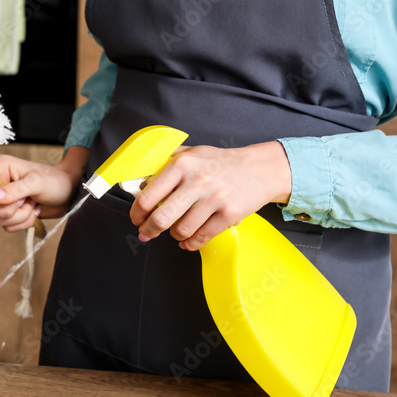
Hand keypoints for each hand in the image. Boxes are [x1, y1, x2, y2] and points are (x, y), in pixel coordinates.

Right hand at [0, 146, 88, 232]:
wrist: (68, 193)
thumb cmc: (55, 181)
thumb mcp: (36, 182)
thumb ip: (14, 190)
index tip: (11, 200)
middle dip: (7, 211)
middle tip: (24, 202)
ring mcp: (2, 200)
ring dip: (19, 217)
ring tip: (33, 205)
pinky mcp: (10, 213)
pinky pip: (6, 227)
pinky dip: (22, 223)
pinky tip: (33, 211)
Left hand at [130, 141, 291, 250]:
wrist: (260, 169)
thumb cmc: (221, 162)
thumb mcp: (191, 154)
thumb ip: (165, 165)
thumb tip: (141, 183)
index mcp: (181, 165)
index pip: (148, 196)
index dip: (137, 213)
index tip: (136, 219)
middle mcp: (197, 181)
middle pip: (161, 218)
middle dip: (149, 230)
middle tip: (146, 233)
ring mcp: (214, 199)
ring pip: (181, 230)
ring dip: (174, 235)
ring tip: (175, 231)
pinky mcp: (229, 214)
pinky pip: (201, 237)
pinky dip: (191, 243)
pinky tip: (188, 240)